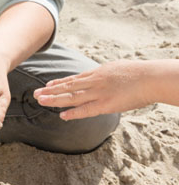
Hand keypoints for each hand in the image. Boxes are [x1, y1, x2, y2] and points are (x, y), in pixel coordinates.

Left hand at [34, 60, 153, 118]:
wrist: (149, 77)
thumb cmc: (136, 73)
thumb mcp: (115, 68)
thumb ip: (104, 73)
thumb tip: (98, 75)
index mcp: (96, 73)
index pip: (73, 79)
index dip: (58, 83)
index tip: (46, 86)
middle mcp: (93, 82)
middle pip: (67, 87)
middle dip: (50, 91)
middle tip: (35, 94)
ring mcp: (98, 93)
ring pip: (72, 97)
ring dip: (55, 99)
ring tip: (40, 101)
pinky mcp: (106, 104)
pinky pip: (86, 110)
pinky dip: (74, 112)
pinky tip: (62, 115)